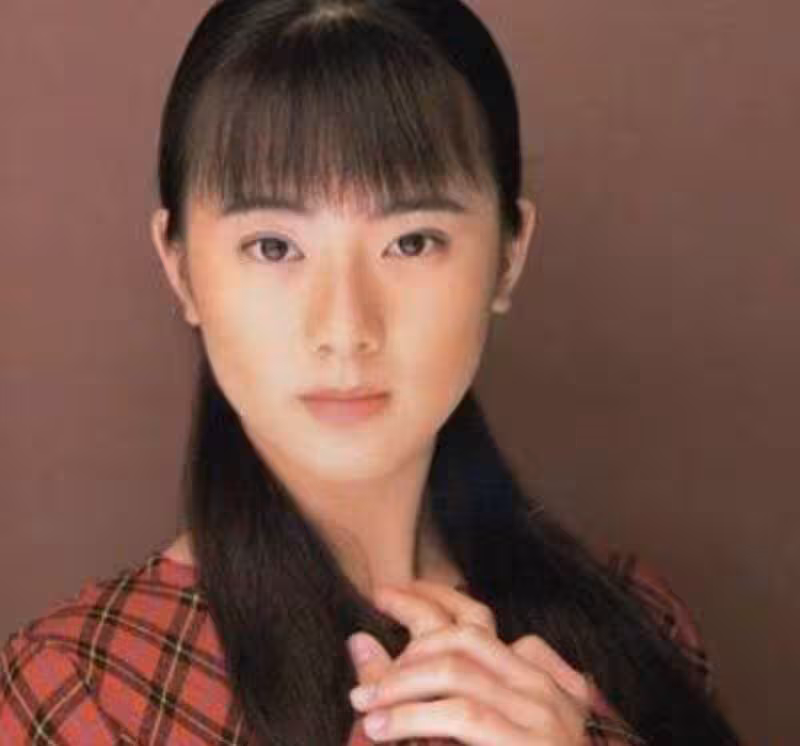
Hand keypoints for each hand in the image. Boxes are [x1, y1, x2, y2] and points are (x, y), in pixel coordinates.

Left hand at [346, 580, 593, 743]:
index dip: (425, 600)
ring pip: (456, 671)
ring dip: (400, 684)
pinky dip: (413, 718)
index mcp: (528, 674)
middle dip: (410, 625)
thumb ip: (418, 688)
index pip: (475, 619)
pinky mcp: (529, 742)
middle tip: (368, 640)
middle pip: (466, 632)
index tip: (384, 595)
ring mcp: (540, 710)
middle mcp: (536, 683)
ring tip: (364, 703)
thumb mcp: (469, 725)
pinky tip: (381, 727)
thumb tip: (357, 640)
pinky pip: (462, 715)